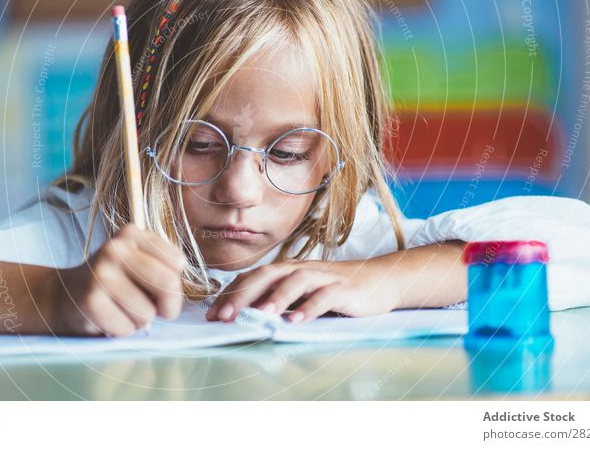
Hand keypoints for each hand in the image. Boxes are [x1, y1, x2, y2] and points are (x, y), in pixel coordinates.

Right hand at [45, 224, 186, 335]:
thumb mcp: (141, 266)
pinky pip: (127, 328)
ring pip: (147, 312)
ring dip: (138, 320)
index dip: (174, 285)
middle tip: (150, 309)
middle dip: (167, 306)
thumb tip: (170, 302)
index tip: (158, 290)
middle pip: (168, 283)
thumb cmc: (115, 284)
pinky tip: (107, 317)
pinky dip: (122, 330)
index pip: (177, 262)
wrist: (66, 296)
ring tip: (120, 309)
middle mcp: (116, 248)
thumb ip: (165, 273)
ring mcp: (101, 272)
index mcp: (133, 233)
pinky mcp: (90, 300)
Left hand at [205, 259, 402, 323]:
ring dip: (276, 297)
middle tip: (225, 317)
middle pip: (267, 276)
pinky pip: (324, 296)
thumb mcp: (301, 295)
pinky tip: (297, 321)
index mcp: (286, 270)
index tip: (212, 315)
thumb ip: (277, 302)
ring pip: (295, 281)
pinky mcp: (343, 288)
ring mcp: (322, 277)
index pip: (252, 278)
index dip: (231, 294)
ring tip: (261, 315)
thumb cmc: (333, 291)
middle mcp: (300, 269)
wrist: (377, 280)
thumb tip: (244, 318)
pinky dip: (310, 307)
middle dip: (243, 296)